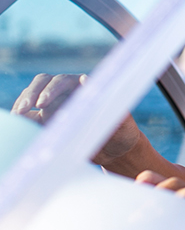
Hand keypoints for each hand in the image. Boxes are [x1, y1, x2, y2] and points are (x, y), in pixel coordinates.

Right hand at [11, 73, 140, 164]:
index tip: (42, 104)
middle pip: (43, 84)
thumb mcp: (120, 116)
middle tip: (24, 109)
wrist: (117, 150)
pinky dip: (23, 120)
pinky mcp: (48, 123)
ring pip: (33, 98)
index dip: (51, 89)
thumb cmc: (122, 129)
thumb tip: (83, 79)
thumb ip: (107, 100)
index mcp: (84, 87)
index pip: (62, 81)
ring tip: (17, 118)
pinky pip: (31, 118)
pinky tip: (18, 127)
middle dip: (32, 94)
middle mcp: (67, 93)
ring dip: (23, 105)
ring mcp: (56, 107)